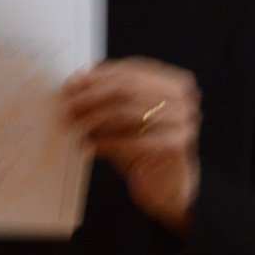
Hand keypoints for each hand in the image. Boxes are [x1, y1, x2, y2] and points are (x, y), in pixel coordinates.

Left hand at [62, 58, 201, 233]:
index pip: (130, 70)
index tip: (72, 84)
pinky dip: (108, 143)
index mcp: (173, 81)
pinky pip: (134, 141)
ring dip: (96, 119)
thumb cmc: (141, 144)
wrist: (166, 183)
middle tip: (70, 106)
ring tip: (76, 126)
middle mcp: (182, 98)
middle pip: (128, 88)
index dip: (97, 77)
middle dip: (94, 96)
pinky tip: (90, 147)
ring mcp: (183, 120)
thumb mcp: (123, 115)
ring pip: (128, 112)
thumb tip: (76, 81)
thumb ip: (106, 95)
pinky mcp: (177, 145)